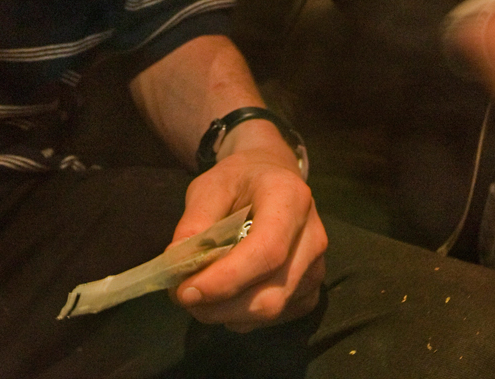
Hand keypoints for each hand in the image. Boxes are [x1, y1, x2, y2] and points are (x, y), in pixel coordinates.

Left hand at [169, 125, 326, 330]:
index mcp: (290, 199)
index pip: (266, 251)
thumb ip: (194, 223)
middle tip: (182, 296)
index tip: (186, 291)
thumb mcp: (210, 186)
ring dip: (227, 314)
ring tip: (200, 293)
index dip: (226, 279)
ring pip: (272, 311)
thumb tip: (177, 265)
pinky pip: (277, 318)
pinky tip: (227, 296)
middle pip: (271, 294)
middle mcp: (313, 236)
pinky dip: (243, 316)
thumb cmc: (240, 180)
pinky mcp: (312, 290)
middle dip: (220, 307)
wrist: (272, 177)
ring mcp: (317, 267)